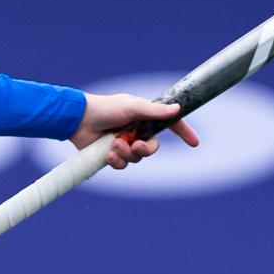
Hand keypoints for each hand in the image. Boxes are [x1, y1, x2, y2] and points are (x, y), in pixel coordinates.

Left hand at [71, 93, 201, 169]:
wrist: (79, 119)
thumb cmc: (105, 108)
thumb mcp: (132, 107)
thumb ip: (155, 111)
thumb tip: (177, 109)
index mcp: (144, 117)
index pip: (169, 125)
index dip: (183, 133)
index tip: (195, 143)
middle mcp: (136, 130)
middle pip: (152, 148)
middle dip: (145, 150)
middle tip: (135, 145)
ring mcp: (124, 143)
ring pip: (136, 159)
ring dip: (126, 154)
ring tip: (114, 145)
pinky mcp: (112, 154)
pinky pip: (122, 165)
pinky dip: (116, 161)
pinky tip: (107, 153)